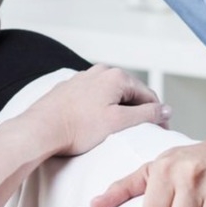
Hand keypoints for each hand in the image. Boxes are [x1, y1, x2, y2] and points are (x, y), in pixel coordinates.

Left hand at [23, 65, 167, 155]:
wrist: (40, 130)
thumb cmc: (76, 128)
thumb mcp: (119, 122)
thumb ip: (147, 114)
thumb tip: (165, 110)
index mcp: (116, 76)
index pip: (148, 95)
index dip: (158, 115)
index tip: (161, 131)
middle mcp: (100, 72)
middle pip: (130, 93)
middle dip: (138, 112)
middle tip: (140, 134)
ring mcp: (83, 79)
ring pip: (111, 95)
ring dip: (119, 111)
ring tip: (117, 132)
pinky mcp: (70, 89)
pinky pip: (94, 99)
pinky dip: (101, 110)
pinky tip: (96, 126)